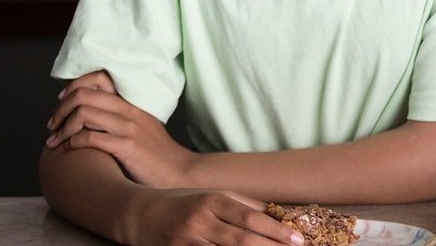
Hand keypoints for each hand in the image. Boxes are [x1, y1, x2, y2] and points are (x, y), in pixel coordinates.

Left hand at [46, 73, 195, 188]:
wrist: (179, 172)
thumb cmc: (156, 155)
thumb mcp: (142, 127)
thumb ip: (120, 118)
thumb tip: (88, 115)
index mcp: (132, 102)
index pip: (99, 78)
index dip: (74, 86)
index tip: (62, 101)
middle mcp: (129, 110)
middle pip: (84, 94)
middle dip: (60, 109)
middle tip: (52, 125)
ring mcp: (129, 127)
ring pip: (83, 113)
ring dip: (62, 128)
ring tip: (54, 141)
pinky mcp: (127, 146)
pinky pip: (90, 137)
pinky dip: (72, 143)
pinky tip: (68, 151)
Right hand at [124, 188, 304, 245]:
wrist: (137, 213)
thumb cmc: (182, 203)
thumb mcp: (212, 196)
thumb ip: (243, 205)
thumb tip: (276, 214)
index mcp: (213, 200)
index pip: (251, 217)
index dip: (276, 230)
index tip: (297, 239)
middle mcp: (200, 219)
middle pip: (241, 239)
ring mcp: (186, 240)